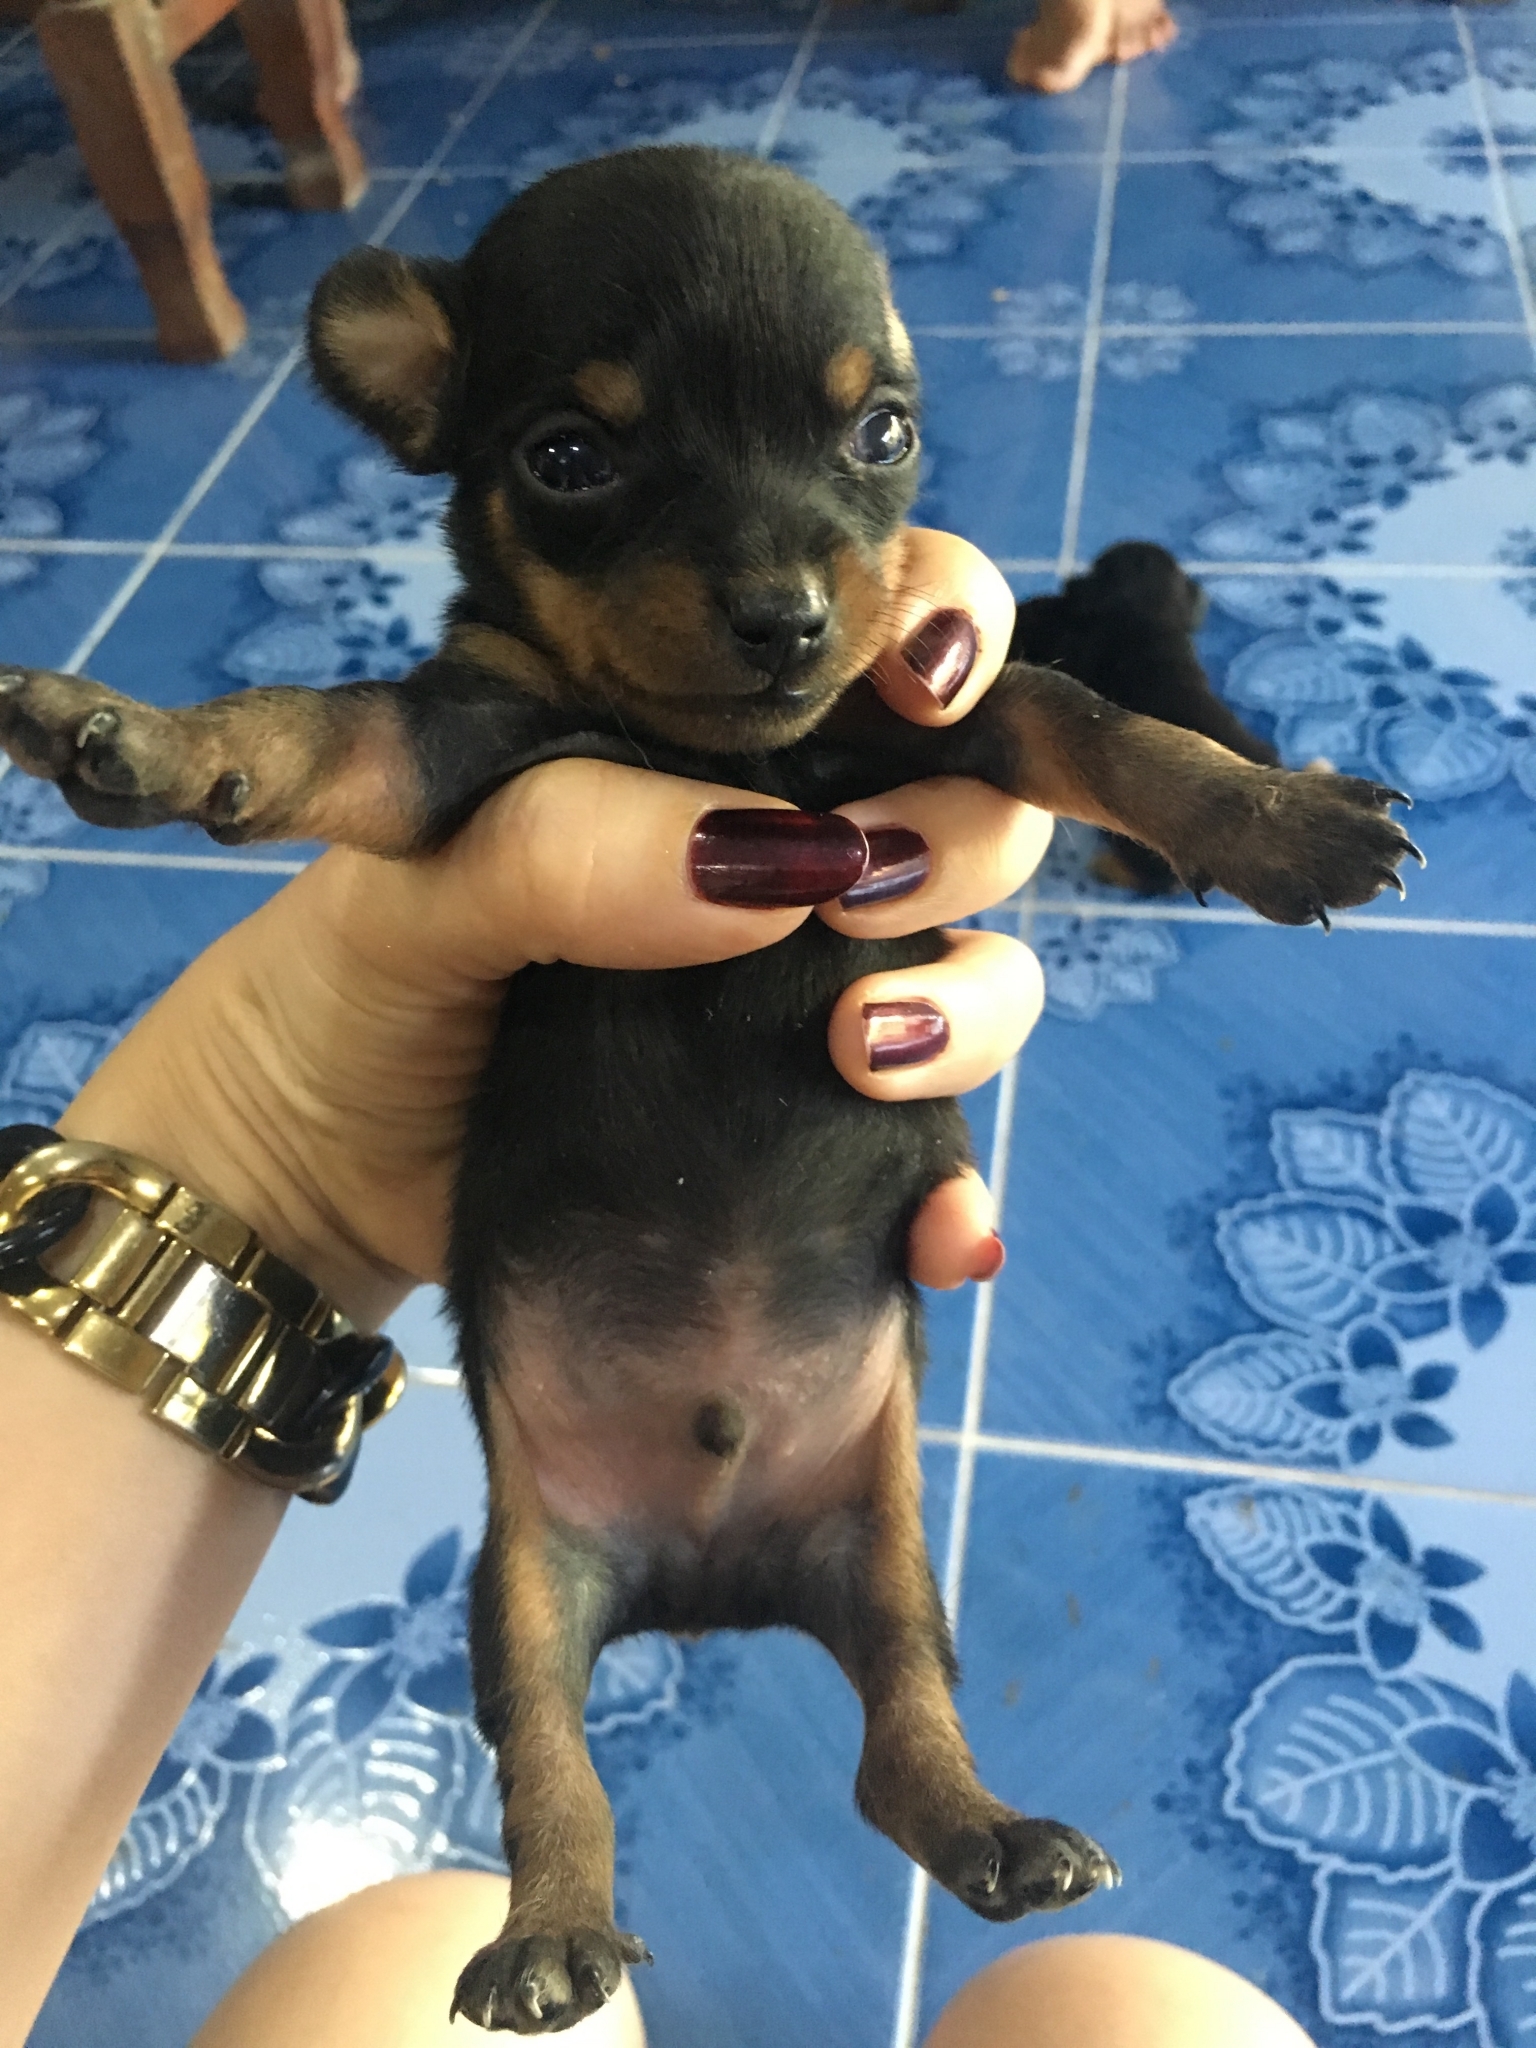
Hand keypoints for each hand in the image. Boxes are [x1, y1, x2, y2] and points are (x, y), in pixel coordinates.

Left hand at [62, 529, 1049, 1326]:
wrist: (304, 1176)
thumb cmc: (341, 985)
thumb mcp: (419, 885)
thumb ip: (569, 846)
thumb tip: (784, 864)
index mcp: (690, 735)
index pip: (866, 627)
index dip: (940, 624)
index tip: (924, 685)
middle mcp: (772, 852)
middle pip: (964, 800)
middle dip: (960, 833)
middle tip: (862, 890)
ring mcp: (797, 996)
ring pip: (973, 967)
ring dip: (967, 1006)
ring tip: (860, 1053)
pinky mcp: (803, 1132)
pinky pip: (927, 1156)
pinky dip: (956, 1197)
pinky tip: (941, 1233)